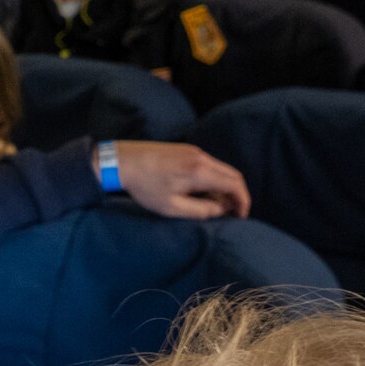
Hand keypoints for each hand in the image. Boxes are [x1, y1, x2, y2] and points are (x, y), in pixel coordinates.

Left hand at [113, 141, 250, 219]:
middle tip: (230, 212)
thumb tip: (220, 210)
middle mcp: (201, 157)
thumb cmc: (144, 186)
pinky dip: (213, 178)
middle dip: (237, 194)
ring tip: (214, 204)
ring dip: (223, 186)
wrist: (121, 161)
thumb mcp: (172, 206)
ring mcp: (194, 150)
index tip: (240, 216)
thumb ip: (201, 210)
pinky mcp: (186, 149)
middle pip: (233, 175)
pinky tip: (201, 191)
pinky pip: (209, 164)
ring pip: (221, 169)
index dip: (243, 202)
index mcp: (200, 171)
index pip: (235, 184)